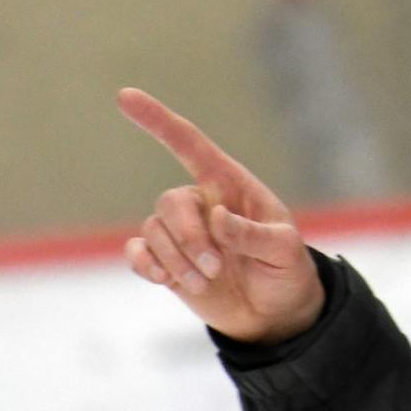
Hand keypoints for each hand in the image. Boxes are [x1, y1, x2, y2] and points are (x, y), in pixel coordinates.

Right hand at [118, 87, 326, 343]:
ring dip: (176, 261)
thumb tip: (217, 218)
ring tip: (206, 282)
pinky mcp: (166, 261)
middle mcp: (201, 203)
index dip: (158, 120)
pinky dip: (145, 265)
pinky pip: (137, 252)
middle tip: (215, 269)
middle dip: (188, 238)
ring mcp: (182, 232)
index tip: (125, 96)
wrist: (275, 314)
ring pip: (153, 231)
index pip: (190, 145)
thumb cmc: (286, 270)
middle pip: (169, 202)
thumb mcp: (284, 250)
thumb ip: (253, 234)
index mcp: (231, 186)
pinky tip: (164, 279)